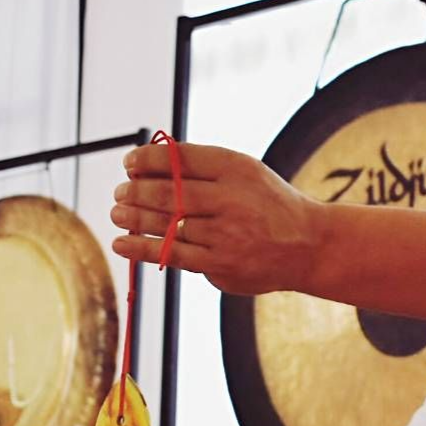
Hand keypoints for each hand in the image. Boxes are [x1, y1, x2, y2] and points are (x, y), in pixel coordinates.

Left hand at [110, 142, 319, 293]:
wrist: (309, 246)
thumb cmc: (267, 205)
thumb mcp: (245, 172)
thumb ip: (202, 167)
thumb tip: (144, 166)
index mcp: (237, 169)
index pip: (181, 159)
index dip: (147, 160)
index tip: (129, 163)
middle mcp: (232, 200)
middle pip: (169, 193)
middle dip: (135, 191)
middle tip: (119, 192)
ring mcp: (226, 236)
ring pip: (167, 225)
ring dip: (133, 218)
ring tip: (116, 213)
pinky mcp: (220, 265)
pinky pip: (173, 255)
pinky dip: (141, 249)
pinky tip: (122, 243)